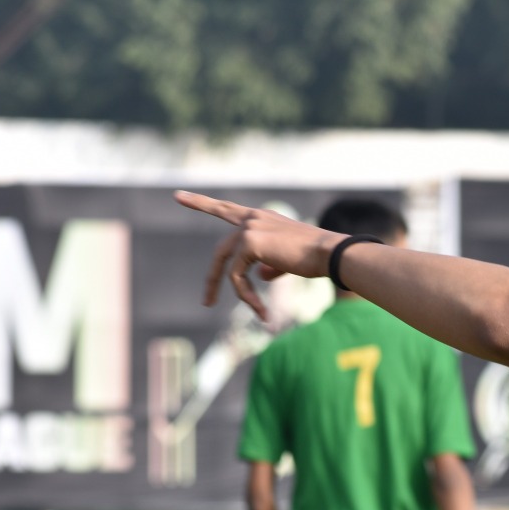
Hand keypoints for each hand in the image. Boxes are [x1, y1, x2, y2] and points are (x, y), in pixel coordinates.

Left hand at [174, 191, 343, 318]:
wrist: (330, 253)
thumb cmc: (316, 258)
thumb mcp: (288, 261)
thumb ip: (270, 266)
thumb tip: (259, 277)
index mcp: (262, 218)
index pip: (227, 209)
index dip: (202, 203)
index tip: (178, 196)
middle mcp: (253, 218)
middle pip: (221, 250)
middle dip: (212, 279)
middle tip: (206, 302)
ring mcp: (249, 228)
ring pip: (227, 266)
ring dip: (238, 294)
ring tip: (257, 313)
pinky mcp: (250, 242)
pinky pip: (238, 276)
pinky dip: (247, 295)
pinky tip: (261, 308)